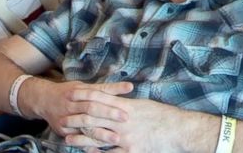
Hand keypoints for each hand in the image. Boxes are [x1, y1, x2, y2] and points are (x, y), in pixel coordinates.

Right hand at [25, 79, 133, 138]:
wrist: (43, 100)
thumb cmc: (69, 92)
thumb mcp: (85, 86)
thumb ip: (107, 88)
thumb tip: (130, 86)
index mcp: (77, 92)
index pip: (95, 97)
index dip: (110, 104)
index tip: (126, 112)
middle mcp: (70, 105)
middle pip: (90, 110)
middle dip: (107, 116)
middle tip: (124, 122)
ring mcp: (65, 118)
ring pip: (83, 127)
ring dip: (100, 133)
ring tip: (115, 139)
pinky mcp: (62, 130)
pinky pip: (77, 139)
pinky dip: (88, 143)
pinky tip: (100, 148)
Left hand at [61, 94, 195, 152]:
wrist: (180, 130)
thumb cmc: (163, 116)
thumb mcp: (142, 104)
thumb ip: (126, 103)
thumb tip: (115, 99)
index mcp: (124, 106)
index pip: (98, 97)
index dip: (83, 96)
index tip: (70, 95)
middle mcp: (122, 120)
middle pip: (93, 118)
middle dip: (76, 119)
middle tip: (62, 120)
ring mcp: (126, 136)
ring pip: (98, 137)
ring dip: (81, 139)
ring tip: (68, 140)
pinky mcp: (132, 151)